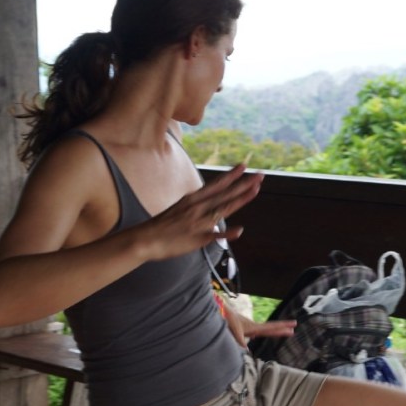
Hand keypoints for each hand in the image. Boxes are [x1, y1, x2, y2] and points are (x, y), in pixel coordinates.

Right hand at [134, 163, 261, 261]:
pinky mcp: (197, 238)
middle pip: (225, 194)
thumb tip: (208, 208)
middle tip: (260, 175)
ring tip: (255, 190)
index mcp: (193, 199)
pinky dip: (227, 234)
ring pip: (223, 209)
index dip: (231, 176)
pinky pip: (214, 236)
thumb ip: (196, 207)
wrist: (145, 239)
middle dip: (244, 184)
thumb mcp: (179, 209)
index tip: (244, 166)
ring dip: (240, 199)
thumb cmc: (162, 226)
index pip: (216, 185)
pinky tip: (240, 230)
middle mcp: (197, 207)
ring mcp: (198, 222)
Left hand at [225, 308, 294, 348]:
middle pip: (271, 328)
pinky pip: (254, 332)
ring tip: (283, 330)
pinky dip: (259, 333)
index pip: (272, 327)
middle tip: (294, 327)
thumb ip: (240, 341)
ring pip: (264, 329)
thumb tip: (246, 350)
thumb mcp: (235, 330)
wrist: (220, 312)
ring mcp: (248, 327)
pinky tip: (255, 335)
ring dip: (273, 330)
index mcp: (254, 327)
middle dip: (282, 328)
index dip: (283, 327)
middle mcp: (254, 327)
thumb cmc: (227, 320)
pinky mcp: (242, 328)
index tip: (293, 326)